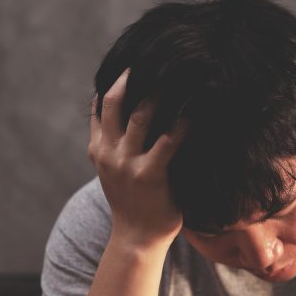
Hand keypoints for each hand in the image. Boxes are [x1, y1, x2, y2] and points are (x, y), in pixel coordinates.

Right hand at [88, 68, 187, 251]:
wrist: (136, 239)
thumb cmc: (135, 203)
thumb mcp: (116, 171)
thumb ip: (118, 144)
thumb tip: (135, 114)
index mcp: (98, 148)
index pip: (101, 104)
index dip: (116, 80)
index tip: (135, 59)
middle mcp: (108, 152)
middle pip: (116, 102)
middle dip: (134, 76)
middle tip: (157, 55)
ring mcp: (127, 163)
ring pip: (140, 116)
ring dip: (160, 93)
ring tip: (180, 73)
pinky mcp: (149, 175)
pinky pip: (168, 141)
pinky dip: (183, 122)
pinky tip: (197, 109)